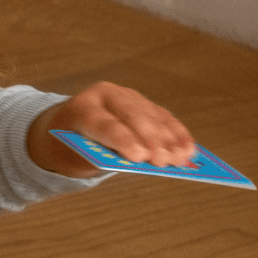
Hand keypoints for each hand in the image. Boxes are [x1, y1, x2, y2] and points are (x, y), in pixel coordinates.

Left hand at [26, 81, 195, 176]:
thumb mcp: (76, 158)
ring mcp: (126, 96)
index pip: (105, 124)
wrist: (70, 129)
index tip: (140, 157)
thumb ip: (103, 158)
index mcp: (82, 108)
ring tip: (181, 159)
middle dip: (151, 139)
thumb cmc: (71, 148)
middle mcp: (106, 96)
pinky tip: (188, 148)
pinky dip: (176, 133)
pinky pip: (162, 117)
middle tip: (164, 161)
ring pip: (151, 115)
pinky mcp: (142, 102)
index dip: (124, 140)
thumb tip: (141, 162)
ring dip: (169, 138)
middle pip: (133, 116)